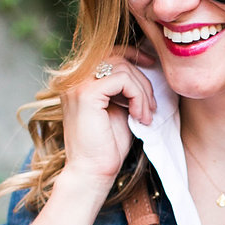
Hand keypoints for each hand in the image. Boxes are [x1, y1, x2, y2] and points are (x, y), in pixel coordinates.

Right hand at [58, 48, 155, 192]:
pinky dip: (138, 97)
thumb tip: (145, 64)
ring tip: (145, 116)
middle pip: (119, 59)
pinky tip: (139, 117)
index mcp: (78, 79)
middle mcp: (72, 77)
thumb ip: (125, 86)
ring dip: (142, 92)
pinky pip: (123, 80)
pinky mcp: (86, 93)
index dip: (133, 54)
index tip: (152, 64)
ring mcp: (77, 84)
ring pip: (123, 69)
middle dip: (142, 81)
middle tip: (151, 108)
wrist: (92, 172)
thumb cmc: (107, 145)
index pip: (108, 52)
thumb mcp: (119, 107)